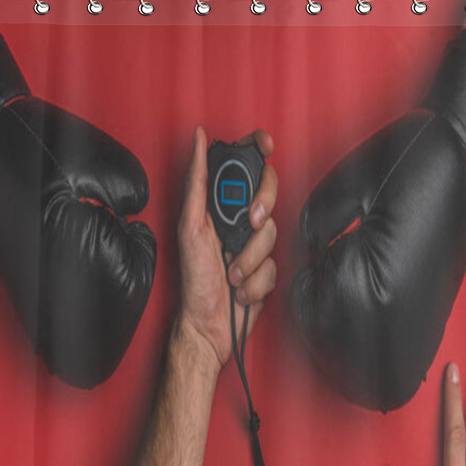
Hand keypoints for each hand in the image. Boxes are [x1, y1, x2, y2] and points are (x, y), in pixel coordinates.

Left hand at [175, 125, 277, 370]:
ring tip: (231, 274)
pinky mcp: (267, 270)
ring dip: (250, 259)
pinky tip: (241, 289)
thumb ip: (197, 183)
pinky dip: (256, 281)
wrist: (208, 325)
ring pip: (272, 234)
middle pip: (268, 194)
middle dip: (263, 209)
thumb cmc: (194, 280)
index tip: (265, 146)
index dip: (258, 149)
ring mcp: (255, 246)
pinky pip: (275, 266)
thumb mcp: (190, 226)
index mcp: (219, 207)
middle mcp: (239, 222)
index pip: (244, 167)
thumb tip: (197, 140)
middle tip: (250, 224)